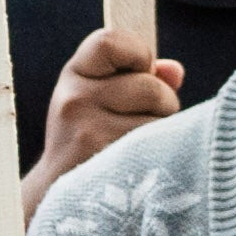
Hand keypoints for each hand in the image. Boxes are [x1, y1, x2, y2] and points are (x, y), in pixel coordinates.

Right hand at [28, 27, 181, 222]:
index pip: (109, 41)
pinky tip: (137, 160)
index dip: (138, 54)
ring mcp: (86, 127)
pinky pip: (160, 140)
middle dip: (160, 102)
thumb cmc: (96, 135)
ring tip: (134, 142)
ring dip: (161, 128)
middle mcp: (74, 97)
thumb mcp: (109, 97)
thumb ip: (144, 77)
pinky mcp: (105, 154)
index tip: (139, 72)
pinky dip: (161, 149)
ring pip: (160, 114)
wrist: (62, 194)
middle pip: (150, 85)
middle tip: (135, 121)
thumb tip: (174, 70)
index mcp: (75, 74)